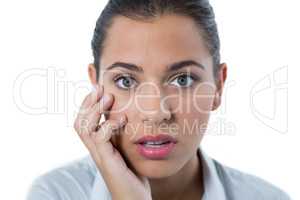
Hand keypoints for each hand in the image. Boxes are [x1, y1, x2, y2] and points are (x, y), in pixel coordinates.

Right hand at [73, 84, 151, 199]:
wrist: (133, 198)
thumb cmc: (132, 175)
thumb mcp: (126, 149)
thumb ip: (121, 135)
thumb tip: (125, 115)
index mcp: (99, 145)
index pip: (84, 121)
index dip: (87, 104)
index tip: (98, 88)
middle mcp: (95, 150)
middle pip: (79, 123)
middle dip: (87, 103)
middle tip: (99, 88)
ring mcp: (100, 156)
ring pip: (85, 129)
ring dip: (95, 110)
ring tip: (107, 98)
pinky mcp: (107, 161)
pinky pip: (100, 140)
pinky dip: (109, 126)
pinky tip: (121, 119)